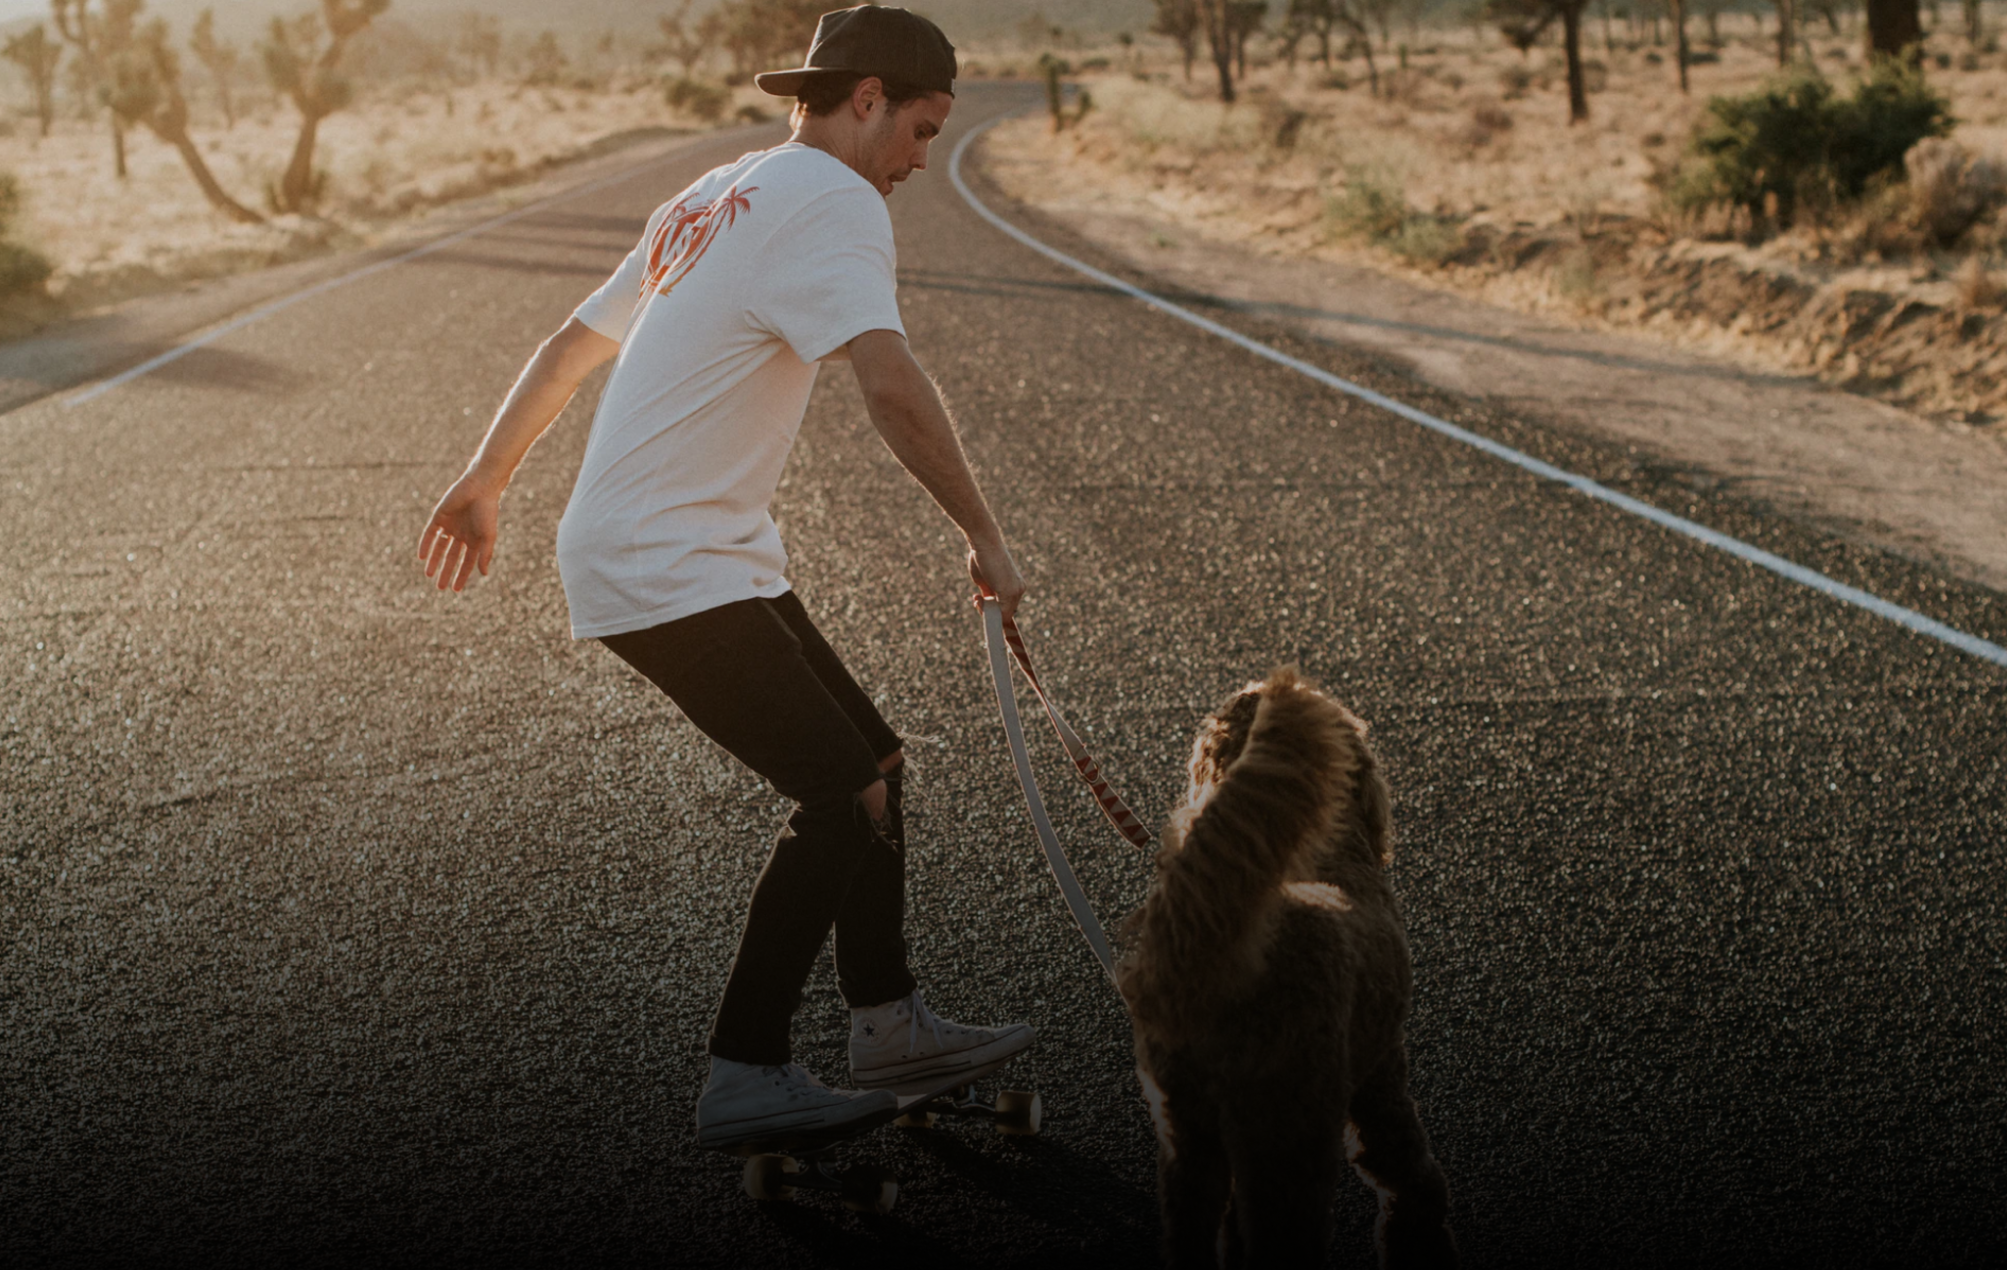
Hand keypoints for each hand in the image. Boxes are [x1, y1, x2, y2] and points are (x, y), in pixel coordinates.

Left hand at [417, 473, 499, 592]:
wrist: (479, 488)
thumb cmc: (487, 512)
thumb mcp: (488, 536)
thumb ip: (485, 555)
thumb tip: (483, 574)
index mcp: (474, 540)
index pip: (466, 562)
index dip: (461, 575)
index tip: (456, 590)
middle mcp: (461, 534)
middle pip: (451, 557)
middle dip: (446, 572)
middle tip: (440, 587)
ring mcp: (449, 526)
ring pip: (439, 547)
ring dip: (434, 561)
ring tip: (428, 575)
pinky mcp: (439, 516)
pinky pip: (430, 533)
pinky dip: (425, 545)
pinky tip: (421, 556)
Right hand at [967, 538, 1025, 618]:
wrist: (985, 543)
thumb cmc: (982, 558)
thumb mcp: (985, 582)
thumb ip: (989, 595)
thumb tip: (988, 607)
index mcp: (1016, 585)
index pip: (1006, 606)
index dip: (992, 609)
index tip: (978, 600)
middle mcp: (1019, 589)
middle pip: (1006, 612)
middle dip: (988, 611)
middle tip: (976, 599)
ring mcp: (1016, 591)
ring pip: (1004, 614)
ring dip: (986, 611)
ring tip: (976, 599)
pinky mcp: (1010, 592)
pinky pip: (1002, 613)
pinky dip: (988, 612)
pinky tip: (978, 601)